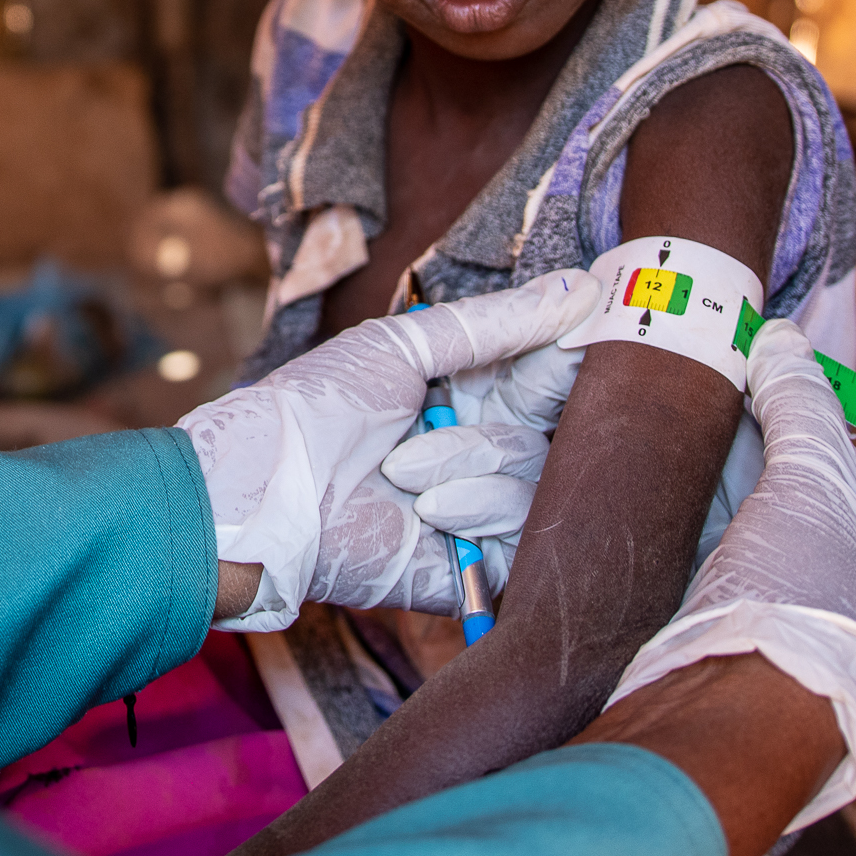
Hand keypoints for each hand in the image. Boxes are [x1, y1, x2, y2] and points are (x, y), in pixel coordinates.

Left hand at [178, 269, 596, 629]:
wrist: (269, 492)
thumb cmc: (319, 407)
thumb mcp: (404, 347)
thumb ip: (494, 324)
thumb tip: (582, 290)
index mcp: (469, 393)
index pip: (549, 372)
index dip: (571, 352)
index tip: (586, 332)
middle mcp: (486, 447)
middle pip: (563, 424)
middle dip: (536, 404)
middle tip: (489, 397)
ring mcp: (484, 506)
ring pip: (542, 475)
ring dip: (475, 460)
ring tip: (403, 468)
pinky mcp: (480, 565)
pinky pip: (528, 536)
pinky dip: (484, 511)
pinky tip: (432, 509)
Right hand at [604, 318, 855, 830]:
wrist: (728, 710)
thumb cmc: (799, 601)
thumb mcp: (812, 484)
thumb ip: (800, 408)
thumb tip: (781, 341)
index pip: (853, 486)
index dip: (803, 429)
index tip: (756, 387)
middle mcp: (851, 623)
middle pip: (795, 514)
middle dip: (751, 464)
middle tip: (707, 405)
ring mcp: (784, 642)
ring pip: (744, 544)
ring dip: (712, 497)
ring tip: (676, 439)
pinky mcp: (721, 651)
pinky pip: (706, 574)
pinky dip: (685, 535)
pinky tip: (657, 498)